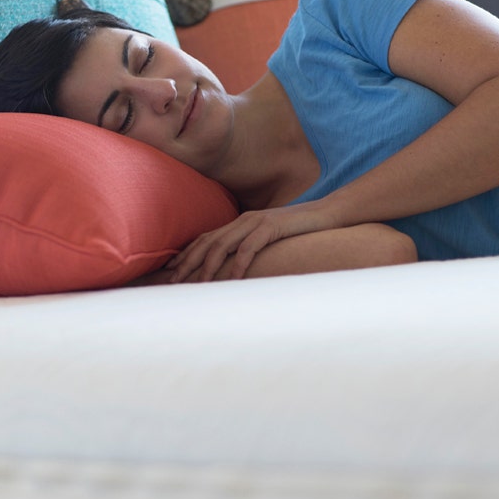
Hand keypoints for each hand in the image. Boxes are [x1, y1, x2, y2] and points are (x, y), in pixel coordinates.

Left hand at [167, 201, 336, 282]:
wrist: (327, 213)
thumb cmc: (299, 231)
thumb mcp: (270, 239)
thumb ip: (252, 248)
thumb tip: (237, 269)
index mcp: (240, 222)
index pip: (206, 238)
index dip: (186, 253)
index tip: (170, 271)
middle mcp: (244, 220)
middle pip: (208, 241)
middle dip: (189, 262)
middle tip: (174, 281)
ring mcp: (257, 222)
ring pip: (223, 244)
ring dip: (209, 266)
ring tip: (199, 284)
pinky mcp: (273, 226)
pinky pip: (250, 247)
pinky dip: (240, 263)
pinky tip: (234, 278)